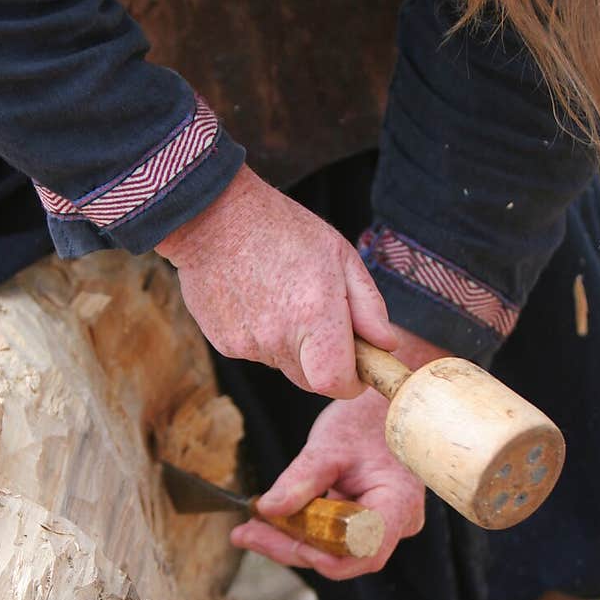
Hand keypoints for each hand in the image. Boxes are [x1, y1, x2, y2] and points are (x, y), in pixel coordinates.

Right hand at [155, 165, 395, 397]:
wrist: (212, 216)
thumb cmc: (282, 229)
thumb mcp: (340, 255)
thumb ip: (369, 306)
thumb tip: (387, 345)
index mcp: (315, 315)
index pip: (336, 383)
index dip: (351, 382)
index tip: (356, 369)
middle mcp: (279, 337)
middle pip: (311, 381)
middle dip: (324, 364)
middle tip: (321, 322)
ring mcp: (247, 343)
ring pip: (283, 365)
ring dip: (292, 345)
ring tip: (281, 297)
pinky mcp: (224, 343)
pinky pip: (256, 353)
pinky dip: (263, 336)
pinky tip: (257, 299)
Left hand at [231, 389, 426, 579]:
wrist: (380, 407)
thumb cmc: (364, 419)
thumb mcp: (327, 447)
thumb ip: (299, 481)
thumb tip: (267, 510)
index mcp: (398, 504)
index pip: (362, 550)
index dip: (323, 556)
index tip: (282, 541)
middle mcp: (398, 522)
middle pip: (342, 555)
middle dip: (291, 546)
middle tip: (246, 535)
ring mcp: (384, 524)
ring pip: (334, 549)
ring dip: (291, 540)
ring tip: (250, 529)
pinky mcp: (365, 521)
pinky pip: (334, 536)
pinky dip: (302, 529)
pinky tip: (269, 521)